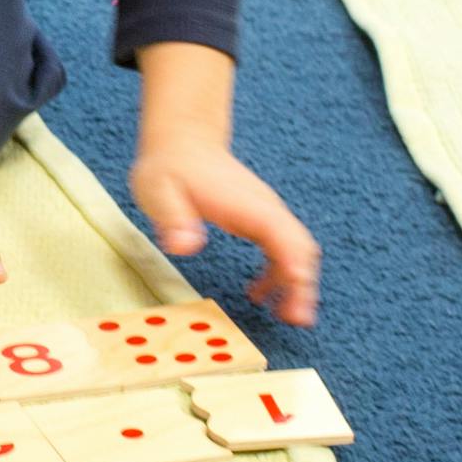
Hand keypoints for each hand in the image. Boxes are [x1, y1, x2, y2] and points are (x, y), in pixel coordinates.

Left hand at [130, 140, 319, 326]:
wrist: (182, 142)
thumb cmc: (170, 166)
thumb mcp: (158, 191)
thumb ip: (172, 219)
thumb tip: (185, 247)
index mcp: (248, 205)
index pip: (284, 238)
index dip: (295, 270)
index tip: (296, 299)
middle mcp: (266, 210)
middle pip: (301, 249)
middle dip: (304, 285)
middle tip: (296, 320)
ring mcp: (266, 214)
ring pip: (297, 252)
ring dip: (296, 284)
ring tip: (286, 317)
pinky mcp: (260, 220)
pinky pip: (281, 250)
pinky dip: (279, 275)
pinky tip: (258, 294)